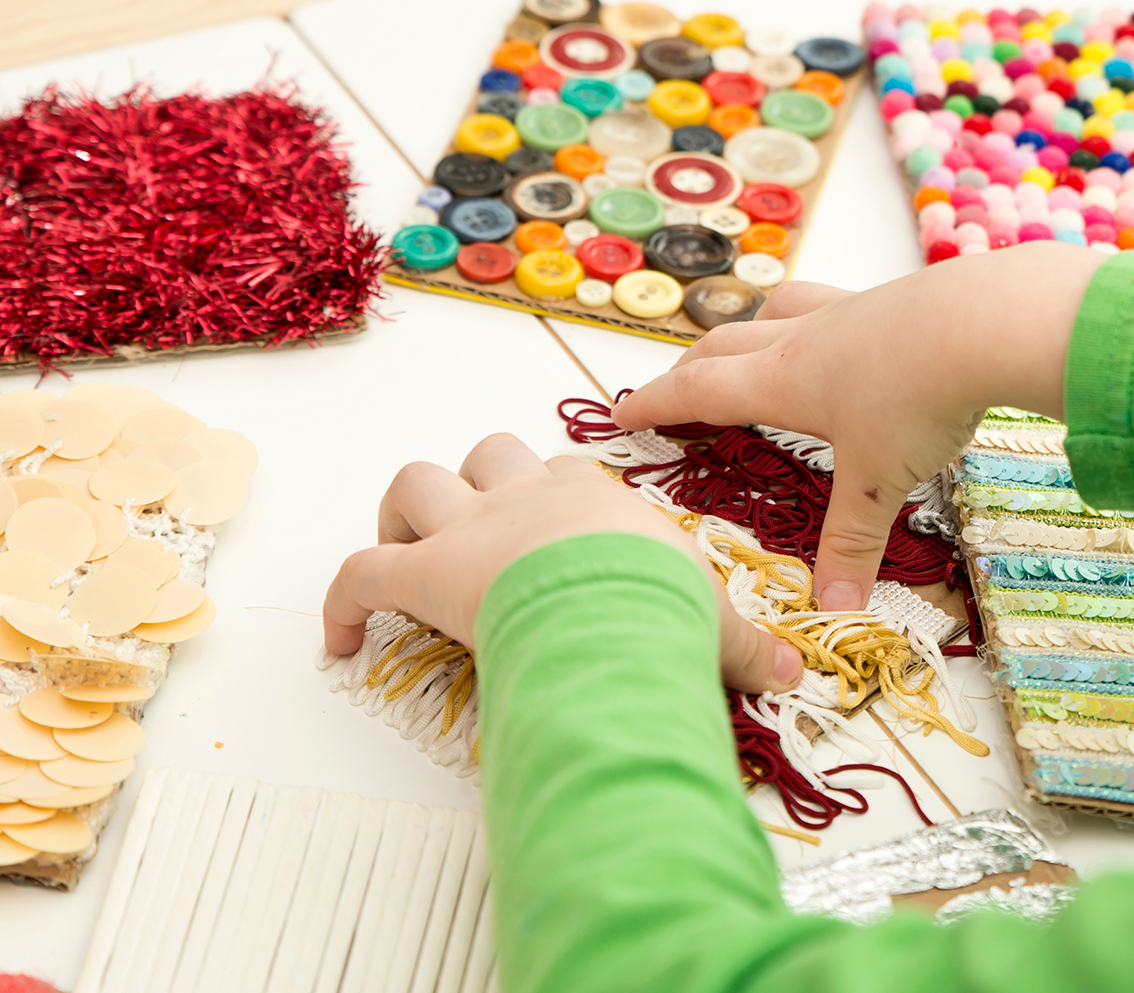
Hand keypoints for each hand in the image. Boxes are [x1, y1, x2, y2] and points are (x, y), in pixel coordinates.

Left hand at [323, 433, 803, 693]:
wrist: (618, 611)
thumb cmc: (666, 609)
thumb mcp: (717, 624)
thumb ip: (748, 648)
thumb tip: (797, 674)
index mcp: (594, 502)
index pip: (561, 478)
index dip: (548, 502)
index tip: (553, 542)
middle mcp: (527, 500)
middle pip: (484, 458)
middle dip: (471, 488)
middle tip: (472, 536)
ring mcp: (471, 530)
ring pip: (413, 486)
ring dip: (400, 519)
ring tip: (403, 558)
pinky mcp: (422, 575)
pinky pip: (358, 574)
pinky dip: (340, 602)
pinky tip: (337, 642)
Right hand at [613, 242, 1102, 611]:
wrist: (984, 322)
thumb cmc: (917, 400)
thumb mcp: (879, 482)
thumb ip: (852, 544)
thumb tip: (834, 607)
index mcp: (781, 382)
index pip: (697, 392)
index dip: (654, 404)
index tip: (620, 414)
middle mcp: (801, 340)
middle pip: (723, 346)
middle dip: (689, 371)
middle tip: (672, 392)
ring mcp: (845, 311)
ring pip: (773, 312)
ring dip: (746, 331)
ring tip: (744, 347)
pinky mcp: (888, 298)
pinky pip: (827, 304)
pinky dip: (808, 318)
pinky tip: (837, 336)